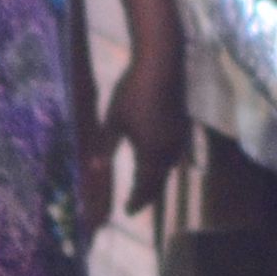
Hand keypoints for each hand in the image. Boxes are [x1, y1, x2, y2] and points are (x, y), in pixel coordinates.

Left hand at [93, 58, 186, 222]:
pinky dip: (163, 164)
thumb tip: (94, 170)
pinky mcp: (182, 125)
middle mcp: (169, 149)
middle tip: (136, 205)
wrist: (161, 64)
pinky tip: (156, 159)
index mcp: (152, 151)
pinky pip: (173, 154)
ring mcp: (178, 137)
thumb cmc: (132, 92)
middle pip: (160, 181)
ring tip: (145, 185)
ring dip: (156, 179)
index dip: (136, 200)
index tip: (127, 211)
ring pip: (168, 168)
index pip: (145, 185)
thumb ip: (106, 147)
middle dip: (147, 195)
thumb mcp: (113, 121)